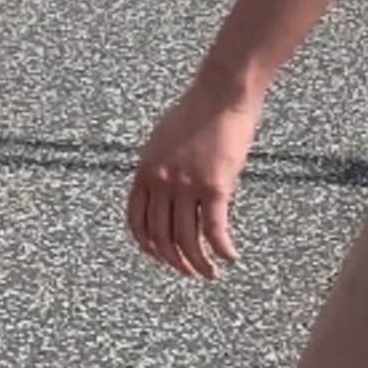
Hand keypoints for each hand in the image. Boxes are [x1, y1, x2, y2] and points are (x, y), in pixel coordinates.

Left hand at [127, 74, 262, 280]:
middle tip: (191, 272)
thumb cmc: (196, 115)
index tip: (162, 258)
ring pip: (188, 240)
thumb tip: (166, 197)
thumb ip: (160, 170)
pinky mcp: (214, 186)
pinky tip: (231, 257)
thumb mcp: (163, 143)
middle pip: (161, 237)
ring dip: (200, 264)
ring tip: (212, 273)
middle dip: (176, 262)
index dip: (148, 247)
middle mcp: (161, 180)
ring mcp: (186, 185)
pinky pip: (215, 231)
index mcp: (145, 170)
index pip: (136, 221)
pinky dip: (223, 250)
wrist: (220, 94)